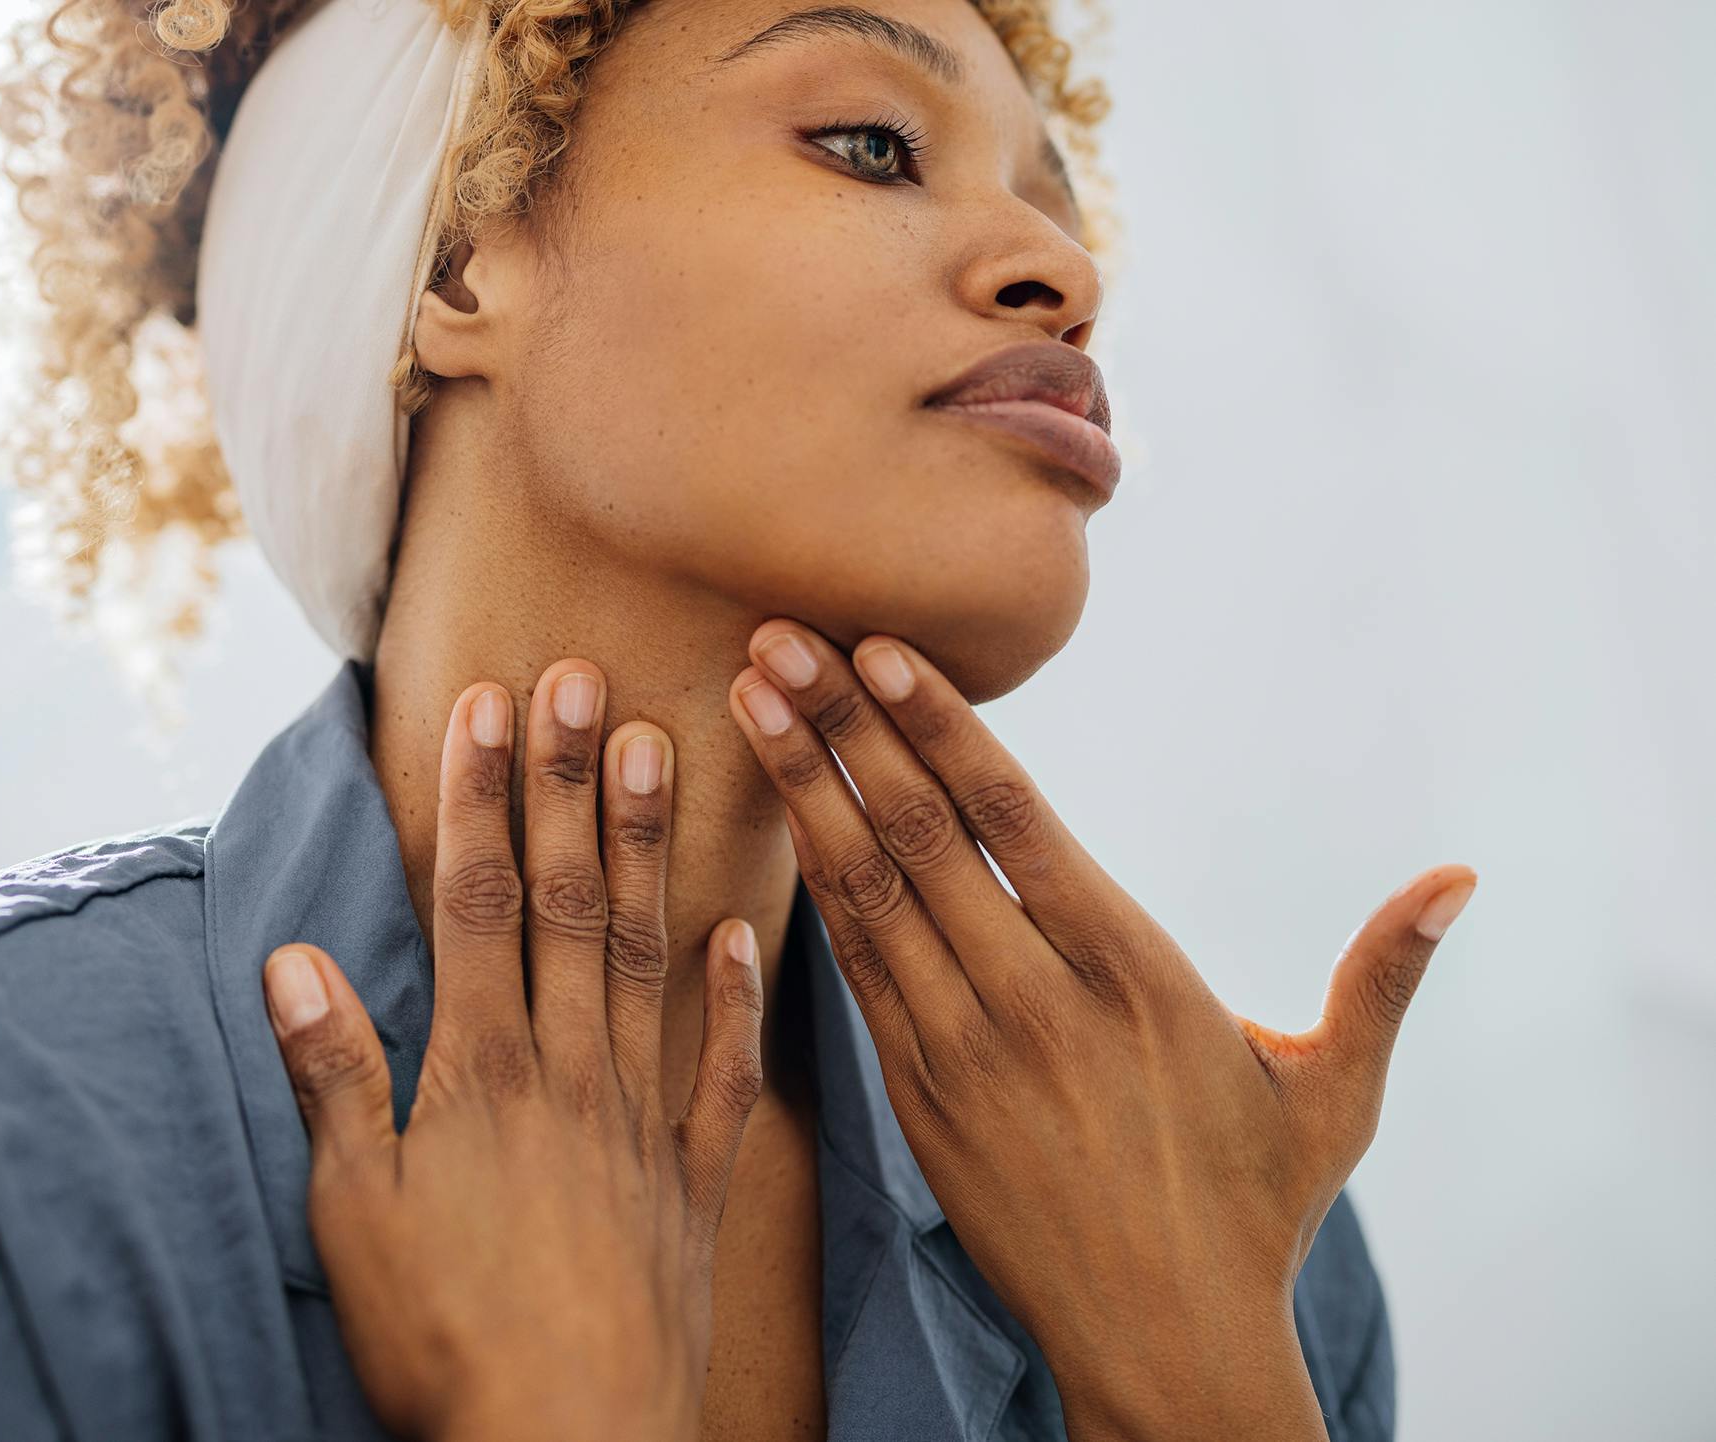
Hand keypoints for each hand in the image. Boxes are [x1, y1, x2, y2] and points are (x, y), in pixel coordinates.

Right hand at [259, 660, 766, 1441]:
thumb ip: (334, 1080)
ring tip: (667, 750)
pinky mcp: (696, 1179)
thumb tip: (294, 959)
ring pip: (649, 955)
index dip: (484, 797)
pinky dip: (734, 996)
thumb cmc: (446, 1343)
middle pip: (571, 903)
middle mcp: (571, 1070)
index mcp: (483, 1072)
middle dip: (573, 786)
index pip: (481, 902)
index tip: (490, 703)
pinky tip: (748, 925)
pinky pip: (724, 1071)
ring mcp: (645, 1118)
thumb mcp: (356, 1217)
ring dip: (652, 851)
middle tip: (589, 678)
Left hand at [728, 620, 1476, 1441]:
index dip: (938, 725)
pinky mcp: (920, 1102)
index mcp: (1130, 972)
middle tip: (777, 638)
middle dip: (841, 728)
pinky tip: (786, 820)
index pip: (1013, 819)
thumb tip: (1463, 876)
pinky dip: (818, 889)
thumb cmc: (1254, 1211)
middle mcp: (1035, 1000)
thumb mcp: (1334, 1091)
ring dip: (805, 790)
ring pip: (869, 893)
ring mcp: (964, 1052)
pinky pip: (858, 972)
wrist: (1164, 1347)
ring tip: (751, 701)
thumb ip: (1382, 975)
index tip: (876, 649)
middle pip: (921, 835)